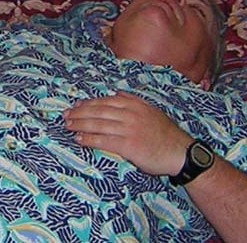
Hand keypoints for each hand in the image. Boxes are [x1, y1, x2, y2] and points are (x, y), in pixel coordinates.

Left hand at [64, 90, 191, 175]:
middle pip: (98, 111)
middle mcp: (130, 114)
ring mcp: (128, 129)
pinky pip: (104, 141)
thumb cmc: (166, 133)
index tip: (76, 105)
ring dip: (80, 125)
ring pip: (98, 125)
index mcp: (135, 105)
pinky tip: (79, 140)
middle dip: (79, 113)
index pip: (105, 101)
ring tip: (68, 126)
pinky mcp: (128, 146)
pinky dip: (89, 140)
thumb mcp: (151, 110)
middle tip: (65, 115)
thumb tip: (116, 93)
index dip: (88, 103)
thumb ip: (133, 100)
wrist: (180, 152)